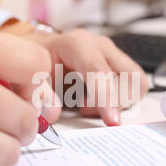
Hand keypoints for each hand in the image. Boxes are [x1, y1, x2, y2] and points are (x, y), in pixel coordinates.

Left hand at [1, 26, 148, 125]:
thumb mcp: (28, 76)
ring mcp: (112, 54)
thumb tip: (53, 114)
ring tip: (87, 104)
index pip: (100, 71)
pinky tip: (96, 101)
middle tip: (83, 108)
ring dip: (119, 102)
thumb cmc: (35, 63)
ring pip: (137, 83)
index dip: (107, 97)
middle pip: (129, 77)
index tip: (112, 122)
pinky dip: (120, 100)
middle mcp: (100, 46)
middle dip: (115, 102)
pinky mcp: (119, 65)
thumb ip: (38, 94)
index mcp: (77, 44)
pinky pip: (134, 87)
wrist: (38, 51)